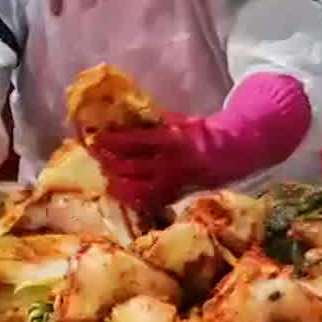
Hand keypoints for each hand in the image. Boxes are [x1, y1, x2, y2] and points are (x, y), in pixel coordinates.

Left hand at [89, 114, 213, 211]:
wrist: (225, 155)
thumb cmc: (198, 133)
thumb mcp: (177, 120)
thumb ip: (152, 122)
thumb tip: (121, 119)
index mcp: (170, 140)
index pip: (133, 142)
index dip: (111, 141)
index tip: (95, 138)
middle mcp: (168, 165)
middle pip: (129, 167)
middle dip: (108, 162)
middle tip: (96, 156)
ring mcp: (170, 184)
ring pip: (134, 188)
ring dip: (115, 182)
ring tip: (105, 175)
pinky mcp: (172, 198)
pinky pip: (145, 202)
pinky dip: (128, 198)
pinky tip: (118, 191)